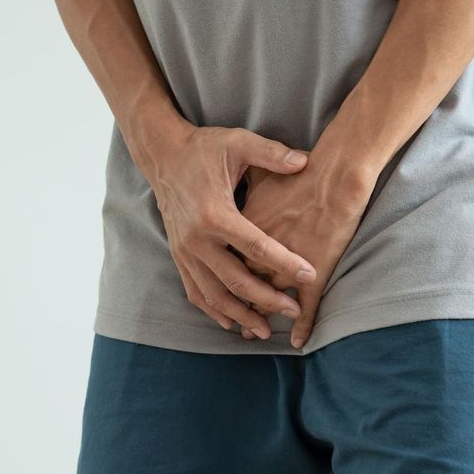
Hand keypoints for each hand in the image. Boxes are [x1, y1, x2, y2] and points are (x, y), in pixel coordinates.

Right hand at [135, 122, 317, 339]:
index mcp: (215, 213)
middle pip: (236, 280)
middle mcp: (196, 239)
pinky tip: (232, 323)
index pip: (256, 246)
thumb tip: (304, 161)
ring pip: (214, 294)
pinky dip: (214, 310)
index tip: (310, 275)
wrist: (163, 156)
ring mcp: (184, 251)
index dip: (285, 263)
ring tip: (265, 331)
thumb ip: (271, 154)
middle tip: (294, 312)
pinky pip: (195, 292)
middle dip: (266, 299)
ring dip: (240, 315)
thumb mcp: (238, 143)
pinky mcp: (178, 256)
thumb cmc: (204, 149)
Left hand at [239, 148, 376, 347]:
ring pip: (266, 299)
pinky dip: (302, 324)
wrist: (337, 171)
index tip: (217, 288)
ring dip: (260, 317)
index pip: (222, 257)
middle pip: (238, 284)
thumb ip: (244, 183)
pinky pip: (305, 305)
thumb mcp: (257, 166)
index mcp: (237, 226)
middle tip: (235, 322)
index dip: (219, 275)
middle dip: (236, 305)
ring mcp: (284, 265)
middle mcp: (255, 252)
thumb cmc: (301, 168)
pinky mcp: (312, 272)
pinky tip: (299, 340)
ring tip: (256, 333)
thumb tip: (233, 180)